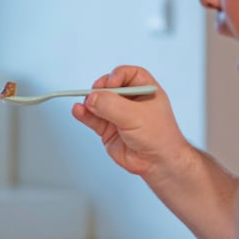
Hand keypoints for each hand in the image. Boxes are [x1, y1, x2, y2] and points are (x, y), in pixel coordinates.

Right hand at [72, 65, 187, 179]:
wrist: (157, 164)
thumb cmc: (160, 138)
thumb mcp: (136, 116)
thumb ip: (112, 105)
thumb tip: (94, 98)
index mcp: (145, 91)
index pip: (128, 74)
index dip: (117, 76)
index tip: (110, 84)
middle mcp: (131, 102)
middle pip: (109, 87)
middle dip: (100, 91)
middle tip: (96, 96)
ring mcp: (119, 115)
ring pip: (99, 103)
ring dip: (89, 103)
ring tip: (85, 105)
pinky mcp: (109, 129)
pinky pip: (93, 118)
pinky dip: (84, 114)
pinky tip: (79, 111)